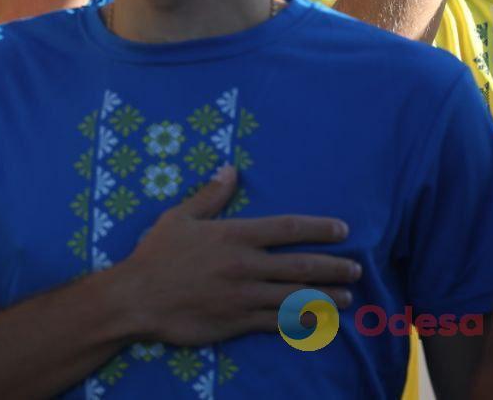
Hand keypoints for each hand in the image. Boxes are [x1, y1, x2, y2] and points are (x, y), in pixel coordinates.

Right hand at [116, 166, 358, 347]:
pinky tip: (316, 320)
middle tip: (356, 268)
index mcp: (234, 235)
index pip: (288, 228)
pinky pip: (277, 322)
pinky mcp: (237, 322)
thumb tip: (231, 170)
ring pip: (295, 296)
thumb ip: (210, 195)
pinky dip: (300, 321)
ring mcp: (244, 296)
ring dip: (324, 296)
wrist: (136, 298)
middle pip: (301, 265)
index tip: (342, 230)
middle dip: (333, 266)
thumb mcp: (179, 217)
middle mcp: (245, 265)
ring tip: (346, 297)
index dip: (319, 228)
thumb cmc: (155, 254)